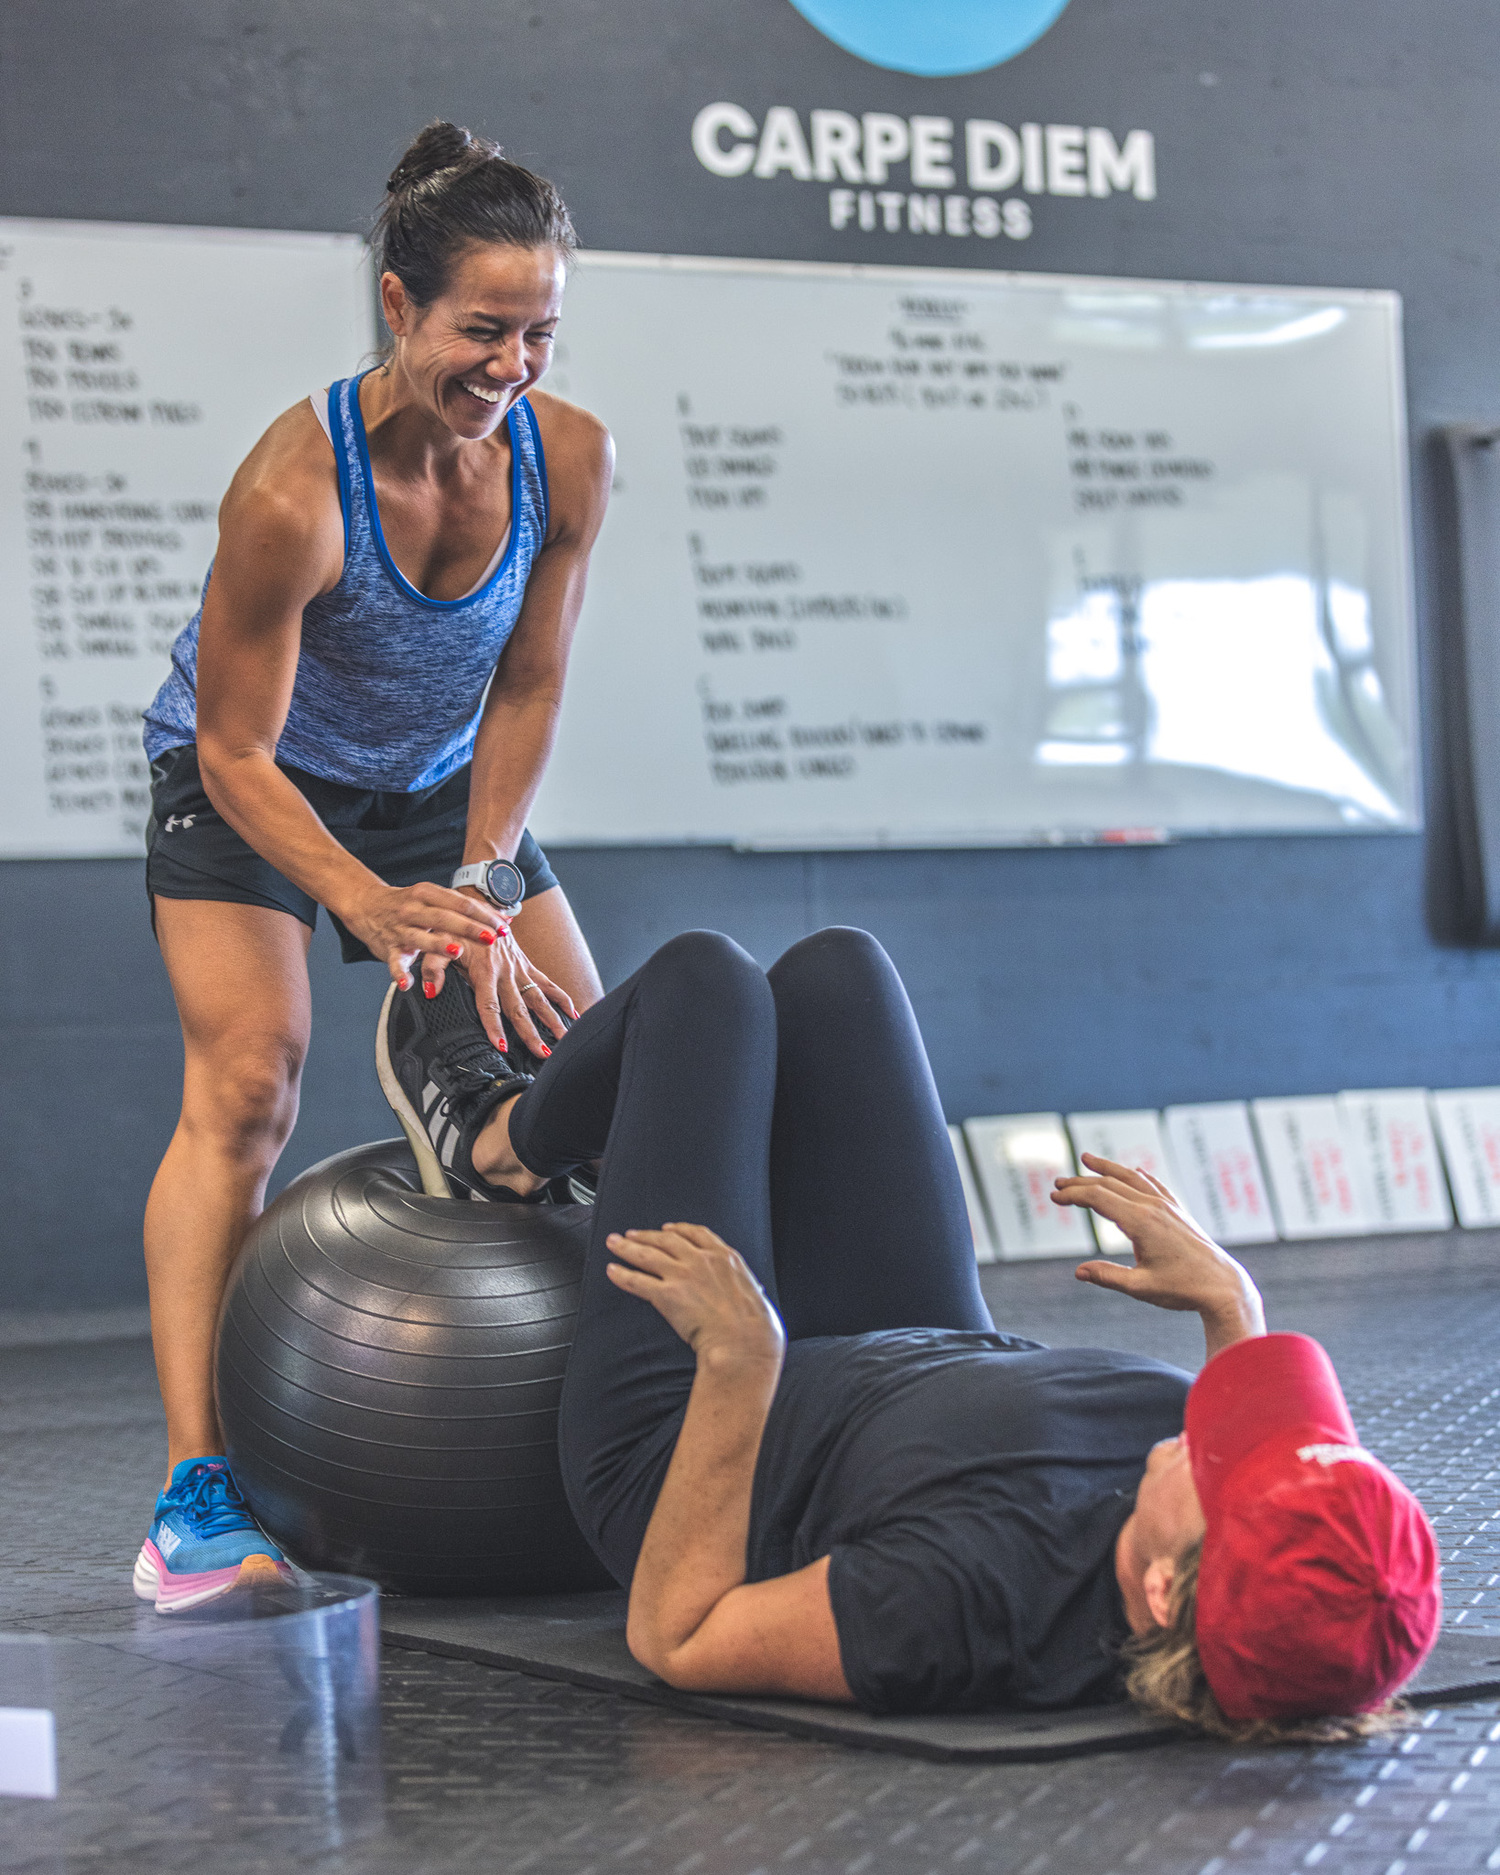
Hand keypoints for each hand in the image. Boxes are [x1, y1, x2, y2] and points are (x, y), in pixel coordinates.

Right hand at [342, 880, 502, 989]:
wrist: (366, 905)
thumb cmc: (407, 904)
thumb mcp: (433, 900)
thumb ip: (464, 908)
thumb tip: (505, 917)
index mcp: (427, 894)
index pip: (460, 902)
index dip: (483, 913)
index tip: (503, 925)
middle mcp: (413, 909)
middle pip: (444, 918)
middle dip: (469, 928)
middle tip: (490, 938)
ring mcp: (400, 928)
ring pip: (421, 937)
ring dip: (438, 945)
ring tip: (456, 952)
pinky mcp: (388, 947)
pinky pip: (394, 962)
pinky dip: (400, 974)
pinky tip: (408, 984)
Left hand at [420, 892, 576, 1054]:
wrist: (478, 904)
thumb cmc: (457, 926)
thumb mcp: (438, 943)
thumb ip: (433, 967)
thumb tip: (430, 990)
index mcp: (485, 971)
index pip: (489, 1006)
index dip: (495, 1026)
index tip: (502, 1046)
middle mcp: (506, 973)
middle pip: (520, 1009)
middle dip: (531, 1033)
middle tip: (542, 1053)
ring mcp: (519, 970)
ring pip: (539, 999)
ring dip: (552, 1019)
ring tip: (564, 1037)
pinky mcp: (527, 966)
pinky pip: (548, 984)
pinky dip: (562, 998)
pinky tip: (574, 1013)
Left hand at [605, 1225, 785, 1370]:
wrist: (744, 1342)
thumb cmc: (756, 1327)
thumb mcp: (755, 1294)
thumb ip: (745, 1287)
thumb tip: (751, 1294)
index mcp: (725, 1257)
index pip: (696, 1233)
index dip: (677, 1229)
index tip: (667, 1228)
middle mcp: (701, 1260)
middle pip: (666, 1239)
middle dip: (646, 1234)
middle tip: (632, 1233)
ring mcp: (682, 1275)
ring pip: (647, 1254)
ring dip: (627, 1247)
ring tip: (614, 1243)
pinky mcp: (667, 1295)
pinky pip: (638, 1281)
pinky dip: (622, 1275)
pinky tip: (612, 1271)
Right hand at [1051, 1154, 1264, 1346]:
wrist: (1223, 1287)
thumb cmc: (1182, 1289)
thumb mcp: (1140, 1288)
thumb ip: (1108, 1277)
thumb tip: (1078, 1272)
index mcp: (1141, 1222)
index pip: (1098, 1197)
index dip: (1073, 1195)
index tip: (1054, 1197)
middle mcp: (1154, 1207)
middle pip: (1110, 1184)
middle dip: (1081, 1182)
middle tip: (1058, 1184)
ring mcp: (1168, 1207)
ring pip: (1131, 1178)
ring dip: (1107, 1169)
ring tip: (1087, 1159)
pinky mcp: (1179, 1213)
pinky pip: (1155, 1186)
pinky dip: (1139, 1176)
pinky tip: (1136, 1171)